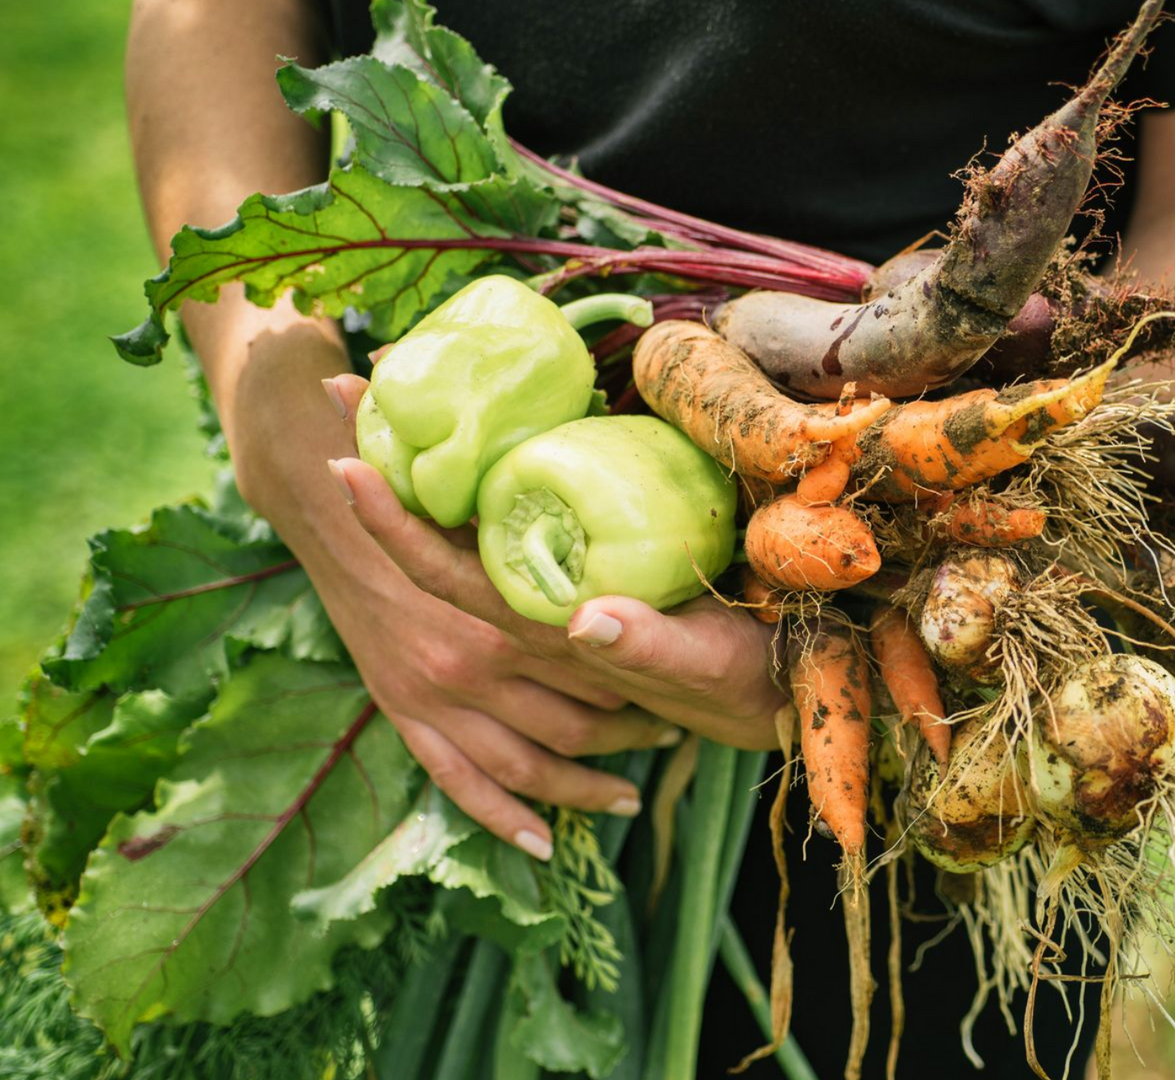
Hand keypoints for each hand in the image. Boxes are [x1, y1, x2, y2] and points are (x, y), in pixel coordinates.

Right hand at [196, 310, 679, 861]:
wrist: (337, 499)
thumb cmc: (440, 494)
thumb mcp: (509, 508)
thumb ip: (560, 534)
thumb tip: (643, 519)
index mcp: (511, 607)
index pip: (597, 665)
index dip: (644, 684)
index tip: (685, 692)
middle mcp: (475, 658)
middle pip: (575, 720)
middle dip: (627, 733)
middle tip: (671, 732)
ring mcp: (438, 696)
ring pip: (528, 764)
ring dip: (583, 786)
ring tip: (629, 795)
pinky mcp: (408, 718)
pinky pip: (461, 784)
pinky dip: (503, 818)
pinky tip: (543, 843)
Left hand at [324, 375, 788, 751]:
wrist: (766, 696)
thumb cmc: (735, 678)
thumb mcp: (701, 664)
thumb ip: (648, 647)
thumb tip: (586, 620)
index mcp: (542, 627)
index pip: (448, 572)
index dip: (392, 522)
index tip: (344, 460)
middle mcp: (529, 608)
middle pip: (433, 536)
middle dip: (383, 465)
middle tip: (340, 388)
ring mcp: (552, 588)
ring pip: (461, 528)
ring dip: (414, 466)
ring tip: (379, 399)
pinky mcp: (581, 575)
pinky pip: (508, 525)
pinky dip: (472, 482)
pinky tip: (462, 439)